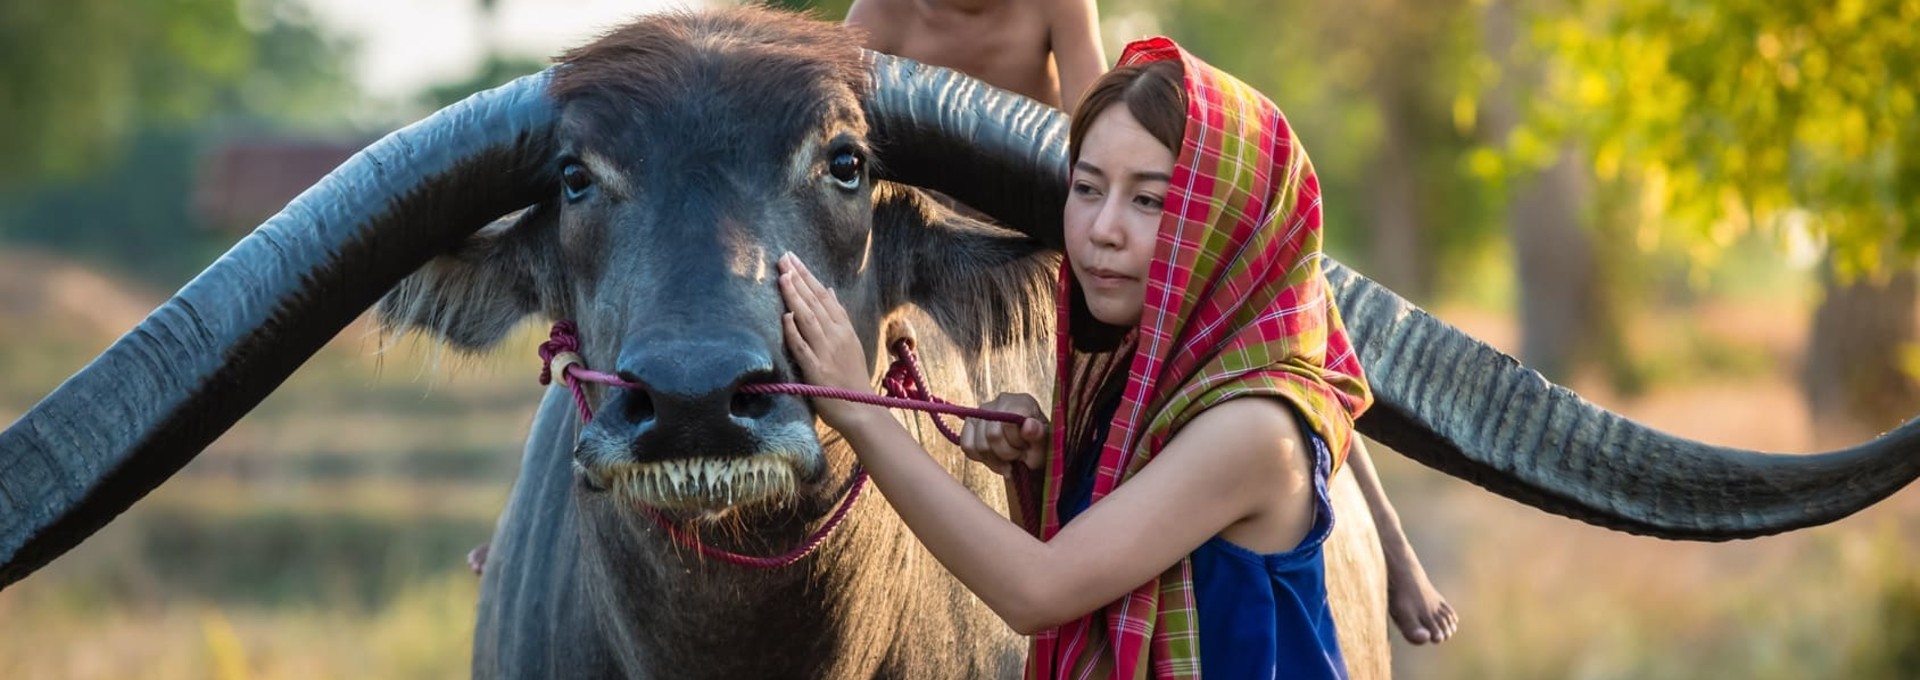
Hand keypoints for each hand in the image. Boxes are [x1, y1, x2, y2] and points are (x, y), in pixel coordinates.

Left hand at [778, 252, 884, 432]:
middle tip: (783, 258)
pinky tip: (785, 316)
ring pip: (808, 318)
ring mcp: (826, 352)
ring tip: (783, 276)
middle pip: (814, 302)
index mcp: (844, 328)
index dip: (807, 276)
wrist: (862, 409)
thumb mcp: (850, 341)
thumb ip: (838, 316)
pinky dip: (793, 331)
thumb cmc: (852, 377)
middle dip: (798, 278)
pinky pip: (802, 347)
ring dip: (795, 296)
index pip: (823, 296)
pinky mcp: (816, 370)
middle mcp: (836, 336)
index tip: (793, 259)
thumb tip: (828, 290)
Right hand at [960, 393, 1049, 477]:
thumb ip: (1038, 434)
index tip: (1025, 450)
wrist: (1029, 452)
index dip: (1016, 443)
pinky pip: (967, 445)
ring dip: (994, 459)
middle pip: (992, 435)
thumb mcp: (1044, 443)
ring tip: (1007, 460)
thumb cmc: (1038, 446)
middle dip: (1005, 454)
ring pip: (978, 444)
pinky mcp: (970, 423)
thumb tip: (1029, 425)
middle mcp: (1001, 401)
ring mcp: (983, 411)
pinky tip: (994, 459)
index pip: (1008, 423)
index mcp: (1022, 402)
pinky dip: (980, 458)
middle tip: (1017, 457)